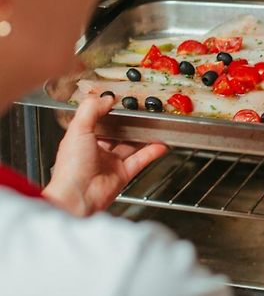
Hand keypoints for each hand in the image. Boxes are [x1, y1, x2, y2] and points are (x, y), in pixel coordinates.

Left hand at [43, 95, 166, 216]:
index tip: (122, 101)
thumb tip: (106, 98)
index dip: (109, 111)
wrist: (77, 197)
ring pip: (131, 146)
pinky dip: (151, 152)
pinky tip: (160, 143)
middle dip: (130, 124)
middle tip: (142, 112)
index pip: (98, 121)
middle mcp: (97, 151)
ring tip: (155, 126)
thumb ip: (91, 109)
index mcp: (82, 139)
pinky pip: (140, 160)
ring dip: (143, 137)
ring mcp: (111, 164)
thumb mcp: (78, 129)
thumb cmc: (70, 167)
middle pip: (118, 133)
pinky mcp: (123, 175)